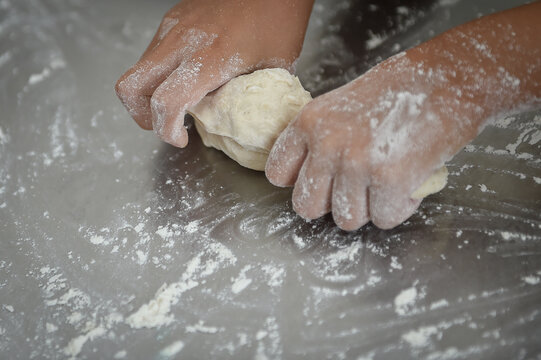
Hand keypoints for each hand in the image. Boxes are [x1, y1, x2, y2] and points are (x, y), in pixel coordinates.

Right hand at [115, 0, 313, 146]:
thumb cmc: (280, 23)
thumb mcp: (272, 72)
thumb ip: (243, 100)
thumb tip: (229, 123)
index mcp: (210, 58)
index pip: (165, 102)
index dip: (166, 130)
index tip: (181, 138)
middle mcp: (182, 40)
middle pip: (130, 86)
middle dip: (142, 116)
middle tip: (165, 125)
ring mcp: (173, 26)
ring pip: (138, 69)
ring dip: (150, 94)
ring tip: (179, 102)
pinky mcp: (172, 18)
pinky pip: (151, 53)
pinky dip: (159, 74)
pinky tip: (185, 77)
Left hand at [266, 2, 540, 230]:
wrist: (449, 77)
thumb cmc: (401, 88)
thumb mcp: (345, 105)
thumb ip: (324, 139)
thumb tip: (317, 175)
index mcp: (310, 122)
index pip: (278, 173)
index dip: (301, 182)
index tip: (320, 182)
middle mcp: (327, 144)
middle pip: (306, 207)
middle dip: (332, 204)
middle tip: (357, 191)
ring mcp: (356, 164)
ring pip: (346, 219)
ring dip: (369, 209)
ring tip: (388, 185)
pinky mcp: (390, 180)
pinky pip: (385, 219)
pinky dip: (400, 209)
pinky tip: (410, 184)